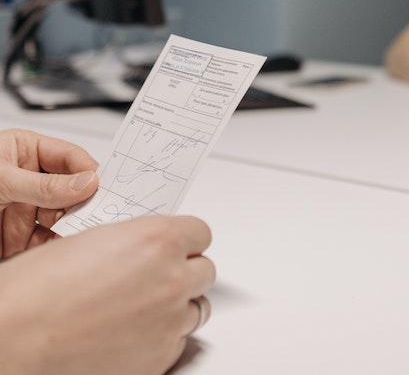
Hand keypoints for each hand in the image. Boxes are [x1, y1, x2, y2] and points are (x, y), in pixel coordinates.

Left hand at [0, 129, 98, 256]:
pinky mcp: (15, 237)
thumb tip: (86, 182)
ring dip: (69, 227)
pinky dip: (53, 247)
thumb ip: (43, 185)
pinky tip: (58, 248)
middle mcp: (27, 178)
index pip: (70, 157)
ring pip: (60, 217)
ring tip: (75, 234)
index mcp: (24, 151)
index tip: (103, 187)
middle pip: (69, 189)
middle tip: (94, 214)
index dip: (88, 171)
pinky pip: (44, 241)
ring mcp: (22, 208)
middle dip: (81, 203)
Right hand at [0, 214, 214, 374]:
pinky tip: (133, 336)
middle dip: (184, 272)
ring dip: (178, 307)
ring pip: (196, 309)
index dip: (185, 240)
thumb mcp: (93, 242)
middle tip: (157, 279)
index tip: (176, 247)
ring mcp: (170, 322)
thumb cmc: (36, 292)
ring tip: (143, 309)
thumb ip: (134, 242)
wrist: (13, 340)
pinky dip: (162, 339)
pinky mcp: (159, 360)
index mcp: (158, 239)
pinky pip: (177, 344)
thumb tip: (147, 249)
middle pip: (205, 271)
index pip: (200, 233)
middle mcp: (172, 278)